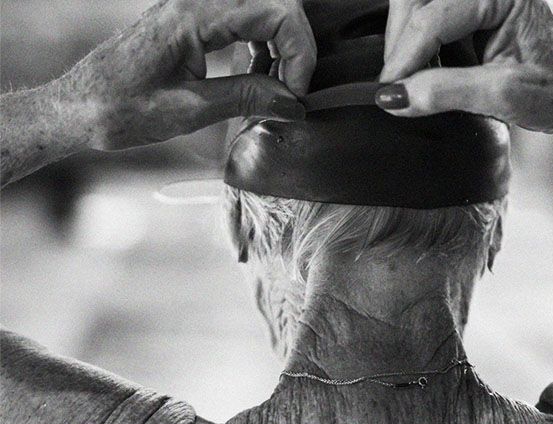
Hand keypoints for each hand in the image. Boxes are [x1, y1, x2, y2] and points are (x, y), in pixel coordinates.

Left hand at [61, 0, 316, 149]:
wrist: (79, 108)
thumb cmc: (121, 109)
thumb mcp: (189, 110)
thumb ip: (246, 98)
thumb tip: (292, 102)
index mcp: (193, 16)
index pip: (274, 11)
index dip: (298, 51)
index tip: (297, 91)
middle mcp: (194, 2)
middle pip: (273, 3)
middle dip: (295, 45)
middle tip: (294, 88)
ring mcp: (192, 9)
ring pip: (260, 9)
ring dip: (279, 45)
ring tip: (278, 87)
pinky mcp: (191, 22)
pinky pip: (241, 21)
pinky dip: (260, 47)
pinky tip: (258, 77)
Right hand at [376, 0, 552, 134]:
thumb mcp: (502, 96)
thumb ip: (445, 92)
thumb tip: (393, 97)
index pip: (434, 17)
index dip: (405, 57)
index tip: (385, 93)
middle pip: (416, 0)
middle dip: (399, 44)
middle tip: (391, 88)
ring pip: (415, 4)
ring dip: (402, 42)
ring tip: (402, 81)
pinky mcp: (470, 12)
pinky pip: (426, 16)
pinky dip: (414, 45)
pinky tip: (415, 72)